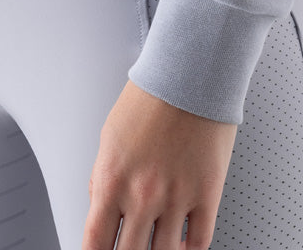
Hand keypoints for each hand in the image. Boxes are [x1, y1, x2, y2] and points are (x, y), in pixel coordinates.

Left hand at [82, 78, 237, 248]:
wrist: (190, 71)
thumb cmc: (151, 96)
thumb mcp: (109, 135)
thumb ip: (102, 177)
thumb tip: (100, 206)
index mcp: (112, 180)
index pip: (95, 244)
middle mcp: (143, 195)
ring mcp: (177, 198)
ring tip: (154, 248)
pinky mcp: (208, 194)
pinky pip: (199, 242)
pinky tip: (182, 245)